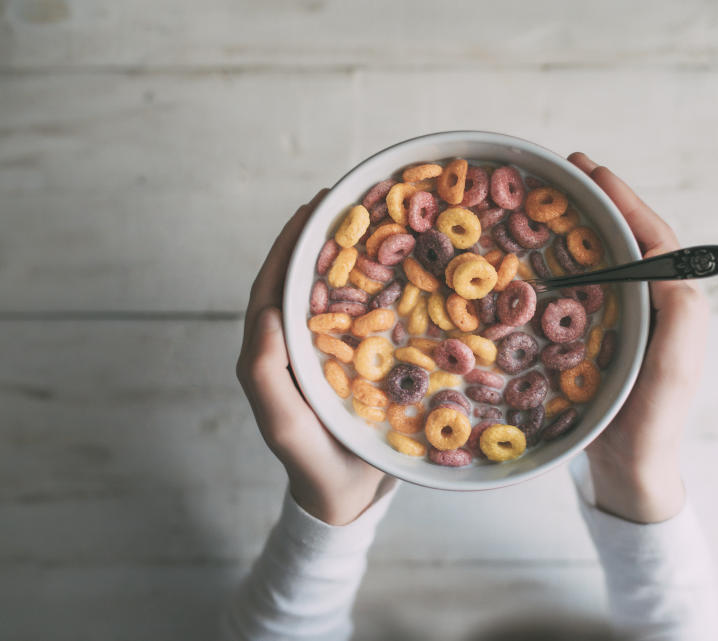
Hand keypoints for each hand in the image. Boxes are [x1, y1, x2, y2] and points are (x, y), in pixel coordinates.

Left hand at [235, 189, 385, 525]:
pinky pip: (365, 317)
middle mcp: (296, 343)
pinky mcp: (357, 364)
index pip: (273, 284)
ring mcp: (328, 352)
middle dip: (322, 236)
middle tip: (350, 199)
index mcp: (270, 350)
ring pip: (336, 293)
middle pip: (304, 278)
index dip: (289, 242)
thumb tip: (266, 311)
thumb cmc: (311, 461)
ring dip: (352, 256)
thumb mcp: (283, 422)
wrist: (346, 495)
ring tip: (378, 221)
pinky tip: (405, 271)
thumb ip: (264, 371)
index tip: (314, 206)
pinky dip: (379, 288)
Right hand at [568, 153, 708, 523]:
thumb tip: (664, 261)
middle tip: (568, 168)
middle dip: (602, 200)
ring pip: (605, 259)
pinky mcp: (597, 337)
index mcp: (671, 306)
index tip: (593, 172)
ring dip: (582, 223)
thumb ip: (678, 320)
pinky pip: (581, 287)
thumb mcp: (672, 373)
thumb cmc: (651, 424)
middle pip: (628, 239)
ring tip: (552, 195)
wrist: (628, 470)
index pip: (653, 240)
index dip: (625, 202)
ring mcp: (623, 320)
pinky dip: (564, 260)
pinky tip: (538, 251)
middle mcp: (649, 305)